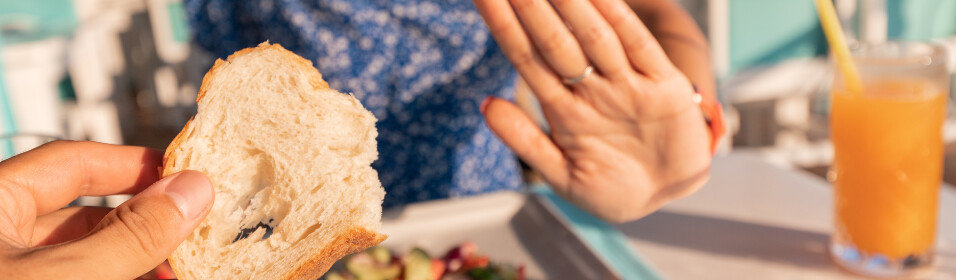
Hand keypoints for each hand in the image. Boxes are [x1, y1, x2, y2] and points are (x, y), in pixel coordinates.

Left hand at [0, 141, 213, 278]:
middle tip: (193, 230)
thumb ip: (127, 235)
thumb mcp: (61, 274)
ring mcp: (13, 270)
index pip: (71, 162)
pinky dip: (121, 278)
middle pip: (86, 213)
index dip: (134, 165)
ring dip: (140, 259)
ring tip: (181, 269)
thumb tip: (191, 191)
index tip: (185, 177)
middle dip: (146, 224)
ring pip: (86, 254)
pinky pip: (78, 278)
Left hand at [474, 0, 711, 221]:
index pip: (526, 58)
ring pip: (593, 36)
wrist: (665, 202)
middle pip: (554, 40)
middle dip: (530, 6)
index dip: (504, 27)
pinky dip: (620, 19)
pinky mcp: (663, 86)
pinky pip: (639, 46)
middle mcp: (591, 88)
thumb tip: (486, 105)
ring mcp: (626, 84)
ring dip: (570, 5)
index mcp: (563, 107)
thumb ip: (526, 141)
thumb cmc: (612, 189)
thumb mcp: (563, 175)